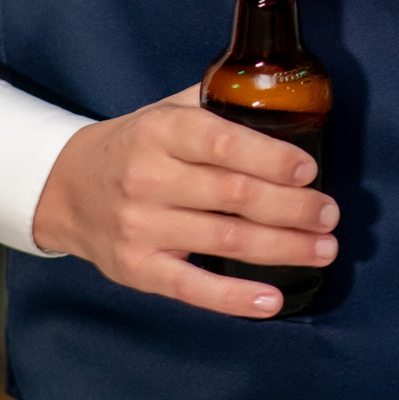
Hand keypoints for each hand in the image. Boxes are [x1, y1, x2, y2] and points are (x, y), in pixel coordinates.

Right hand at [32, 85, 338, 316]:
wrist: (68, 188)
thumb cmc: (136, 144)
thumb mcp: (167, 111)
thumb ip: (216, 104)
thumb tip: (284, 99)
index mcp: (161, 131)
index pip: (222, 143)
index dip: (271, 157)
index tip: (309, 170)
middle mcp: (149, 178)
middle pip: (234, 195)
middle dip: (291, 207)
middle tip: (329, 214)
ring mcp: (142, 227)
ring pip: (224, 239)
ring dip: (281, 247)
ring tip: (322, 247)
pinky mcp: (139, 270)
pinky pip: (194, 289)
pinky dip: (236, 298)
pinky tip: (273, 300)